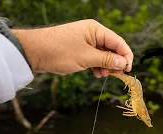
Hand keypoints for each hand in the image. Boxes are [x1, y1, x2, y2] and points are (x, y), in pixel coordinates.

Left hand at [12, 19, 132, 77]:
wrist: (34, 52)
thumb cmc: (60, 51)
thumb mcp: (86, 58)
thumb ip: (107, 60)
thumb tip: (123, 63)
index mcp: (96, 30)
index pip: (118, 42)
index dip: (126, 56)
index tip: (129, 69)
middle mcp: (92, 33)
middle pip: (112, 48)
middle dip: (115, 62)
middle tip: (116, 75)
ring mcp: (85, 41)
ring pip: (103, 53)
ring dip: (105, 65)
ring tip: (103, 75)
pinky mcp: (79, 48)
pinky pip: (93, 56)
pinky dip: (96, 65)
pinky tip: (96, 73)